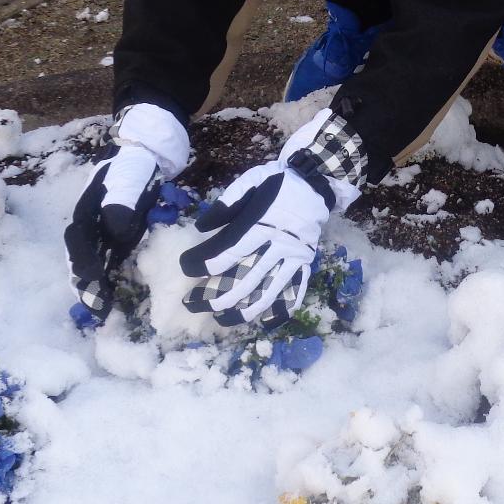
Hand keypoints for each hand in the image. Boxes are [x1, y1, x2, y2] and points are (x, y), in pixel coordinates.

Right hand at [64, 103, 189, 319]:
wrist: (148, 148)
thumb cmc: (136, 160)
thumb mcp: (130, 175)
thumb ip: (120, 199)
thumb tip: (114, 231)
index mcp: (87, 206)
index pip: (78, 237)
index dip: (83, 259)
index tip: (92, 278)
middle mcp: (92, 221)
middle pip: (80, 254)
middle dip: (84, 281)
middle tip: (93, 307)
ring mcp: (105, 228)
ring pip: (93, 260)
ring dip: (94, 284)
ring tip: (100, 310)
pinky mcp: (121, 235)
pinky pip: (110, 259)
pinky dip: (110, 277)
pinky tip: (115, 296)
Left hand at [178, 117, 359, 327]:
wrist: (317, 183)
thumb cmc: (279, 183)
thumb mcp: (251, 181)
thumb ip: (226, 203)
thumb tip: (200, 227)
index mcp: (260, 223)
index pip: (226, 250)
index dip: (203, 262)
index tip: (186, 268)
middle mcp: (277, 244)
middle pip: (244, 277)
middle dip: (217, 294)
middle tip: (194, 304)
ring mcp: (294, 257)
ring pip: (268, 290)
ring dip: (244, 309)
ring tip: (224, 320)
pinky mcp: (305, 264)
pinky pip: (295, 291)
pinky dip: (281, 309)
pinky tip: (265, 323)